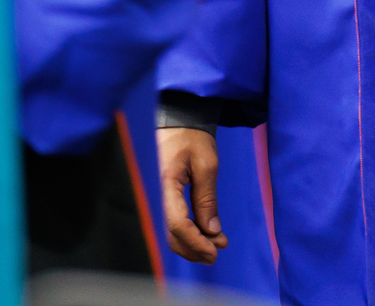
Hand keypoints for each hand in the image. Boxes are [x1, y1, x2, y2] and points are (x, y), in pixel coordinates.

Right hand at [160, 126, 227, 262]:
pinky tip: (206, 233)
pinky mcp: (161, 198)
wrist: (177, 122)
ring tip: (217, 243)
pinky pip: (172, 222)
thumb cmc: (192, 138)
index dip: (196, 242)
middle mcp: (155, 195)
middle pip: (171, 234)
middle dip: (195, 248)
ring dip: (193, 243)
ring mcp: (156, 198)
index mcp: (165, 184)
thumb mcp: (207, 164)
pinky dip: (189, 232)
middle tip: (218, 250)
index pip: (177, 223)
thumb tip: (211, 231)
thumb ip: (206, 199)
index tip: (215, 251)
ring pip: (170, 232)